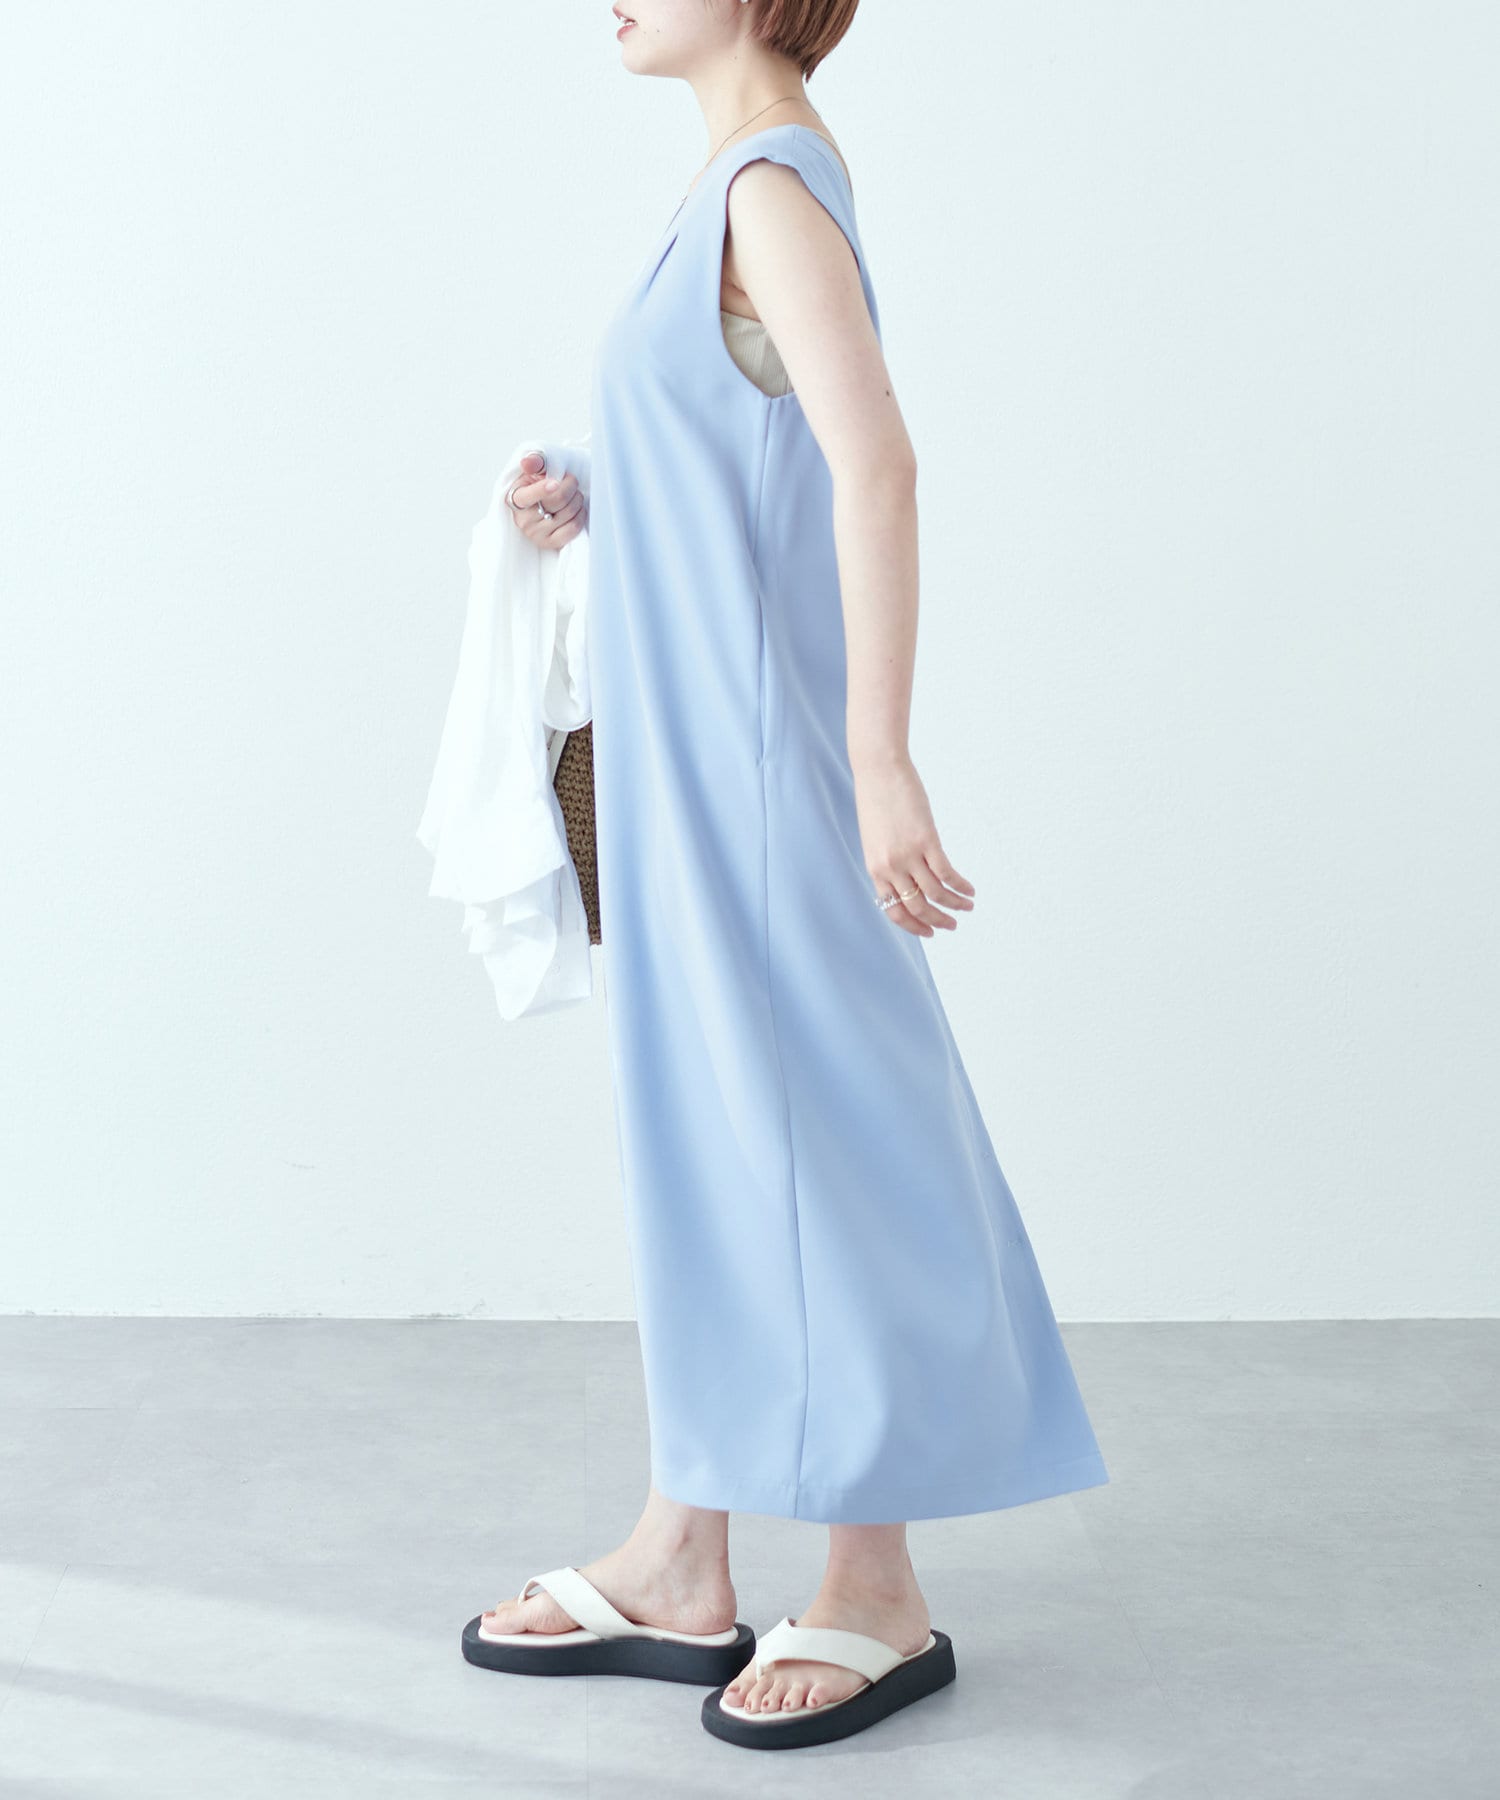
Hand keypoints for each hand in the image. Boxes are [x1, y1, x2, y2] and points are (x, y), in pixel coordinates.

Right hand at [507, 451, 587, 548]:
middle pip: (558, 499)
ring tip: (573, 495)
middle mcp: (523, 519)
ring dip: (577, 499)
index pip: (530, 495)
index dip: (543, 489)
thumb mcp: (534, 470)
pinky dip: (580, 516)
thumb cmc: (538, 484)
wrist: (542, 503)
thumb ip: (534, 462)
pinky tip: (577, 509)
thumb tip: (527, 463)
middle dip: (571, 486)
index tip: (555, 483)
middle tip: (571, 481)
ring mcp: (536, 534)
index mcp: (515, 498)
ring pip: (569, 512)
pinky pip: (573, 528)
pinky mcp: (550, 543)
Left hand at [853, 752, 975, 937]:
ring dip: (955, 905)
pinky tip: (970, 889)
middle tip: (953, 925)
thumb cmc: (877, 801)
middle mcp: (890, 867)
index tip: (929, 932)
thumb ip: (888, 861)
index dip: (914, 926)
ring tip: (967, 906)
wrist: (879, 770)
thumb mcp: (876, 839)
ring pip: (935, 893)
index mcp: (875, 869)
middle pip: (917, 906)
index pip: (894, 911)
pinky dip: (960, 885)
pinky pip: (947, 872)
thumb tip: (907, 878)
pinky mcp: (926, 840)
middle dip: (938, 921)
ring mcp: (908, 854)